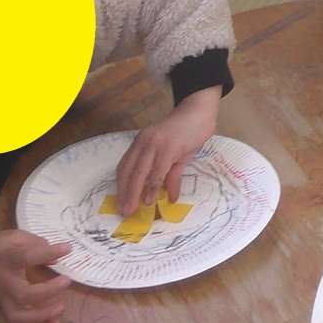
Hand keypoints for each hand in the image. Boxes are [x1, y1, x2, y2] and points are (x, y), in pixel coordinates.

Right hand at [0, 230, 70, 322]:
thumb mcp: (11, 237)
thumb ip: (35, 243)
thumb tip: (57, 256)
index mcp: (5, 259)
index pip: (26, 256)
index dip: (47, 252)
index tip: (68, 248)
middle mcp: (4, 282)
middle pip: (22, 294)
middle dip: (46, 291)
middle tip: (66, 280)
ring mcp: (2, 299)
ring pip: (18, 315)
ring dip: (41, 316)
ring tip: (61, 308)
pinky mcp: (4, 309)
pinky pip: (19, 322)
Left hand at [115, 85, 221, 213]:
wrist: (200, 111)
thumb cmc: (188, 132)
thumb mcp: (176, 156)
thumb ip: (170, 176)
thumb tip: (170, 197)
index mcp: (141, 143)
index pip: (125, 167)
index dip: (122, 186)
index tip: (121, 202)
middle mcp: (143, 142)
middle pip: (129, 171)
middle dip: (125, 193)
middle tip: (124, 211)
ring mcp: (154, 144)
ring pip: (140, 172)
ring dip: (135, 193)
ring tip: (133, 209)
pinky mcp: (168, 146)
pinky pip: (158, 170)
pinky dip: (154, 186)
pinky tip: (153, 198)